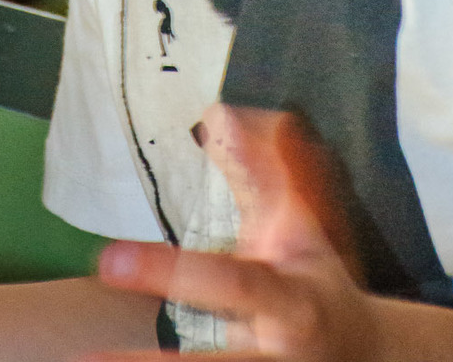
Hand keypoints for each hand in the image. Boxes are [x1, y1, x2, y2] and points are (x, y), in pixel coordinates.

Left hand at [89, 103, 380, 359]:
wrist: (368, 357)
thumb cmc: (319, 279)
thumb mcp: (300, 229)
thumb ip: (263, 174)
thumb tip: (221, 114)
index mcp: (292, 302)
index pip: (234, 285)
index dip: (171, 272)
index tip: (108, 258)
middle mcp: (275, 355)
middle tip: (83, 352)